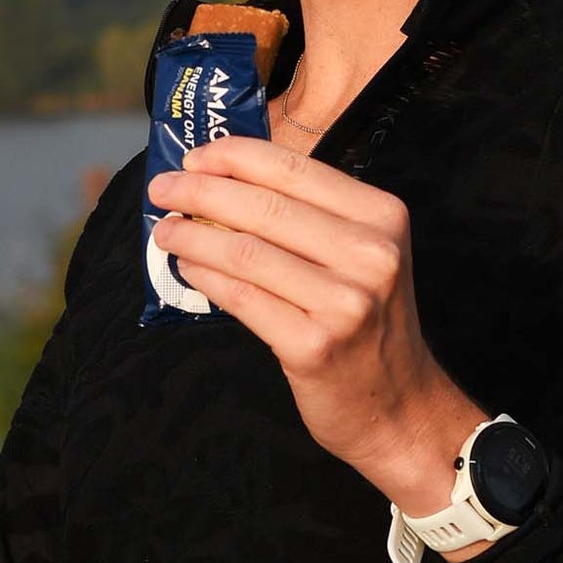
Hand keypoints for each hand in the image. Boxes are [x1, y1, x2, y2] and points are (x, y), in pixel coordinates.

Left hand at [146, 134, 488, 540]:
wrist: (400, 406)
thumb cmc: (367, 320)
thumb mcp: (362, 254)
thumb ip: (308, 215)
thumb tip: (222, 178)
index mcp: (382, 216)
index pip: (294, 169)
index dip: (233, 156)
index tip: (194, 156)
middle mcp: (370, 254)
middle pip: (263, 207)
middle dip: (199, 191)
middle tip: (161, 188)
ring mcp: (345, 303)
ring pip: (244, 252)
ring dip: (191, 235)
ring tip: (165, 231)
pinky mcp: (314, 346)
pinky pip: (241, 298)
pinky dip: (204, 276)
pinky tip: (187, 267)